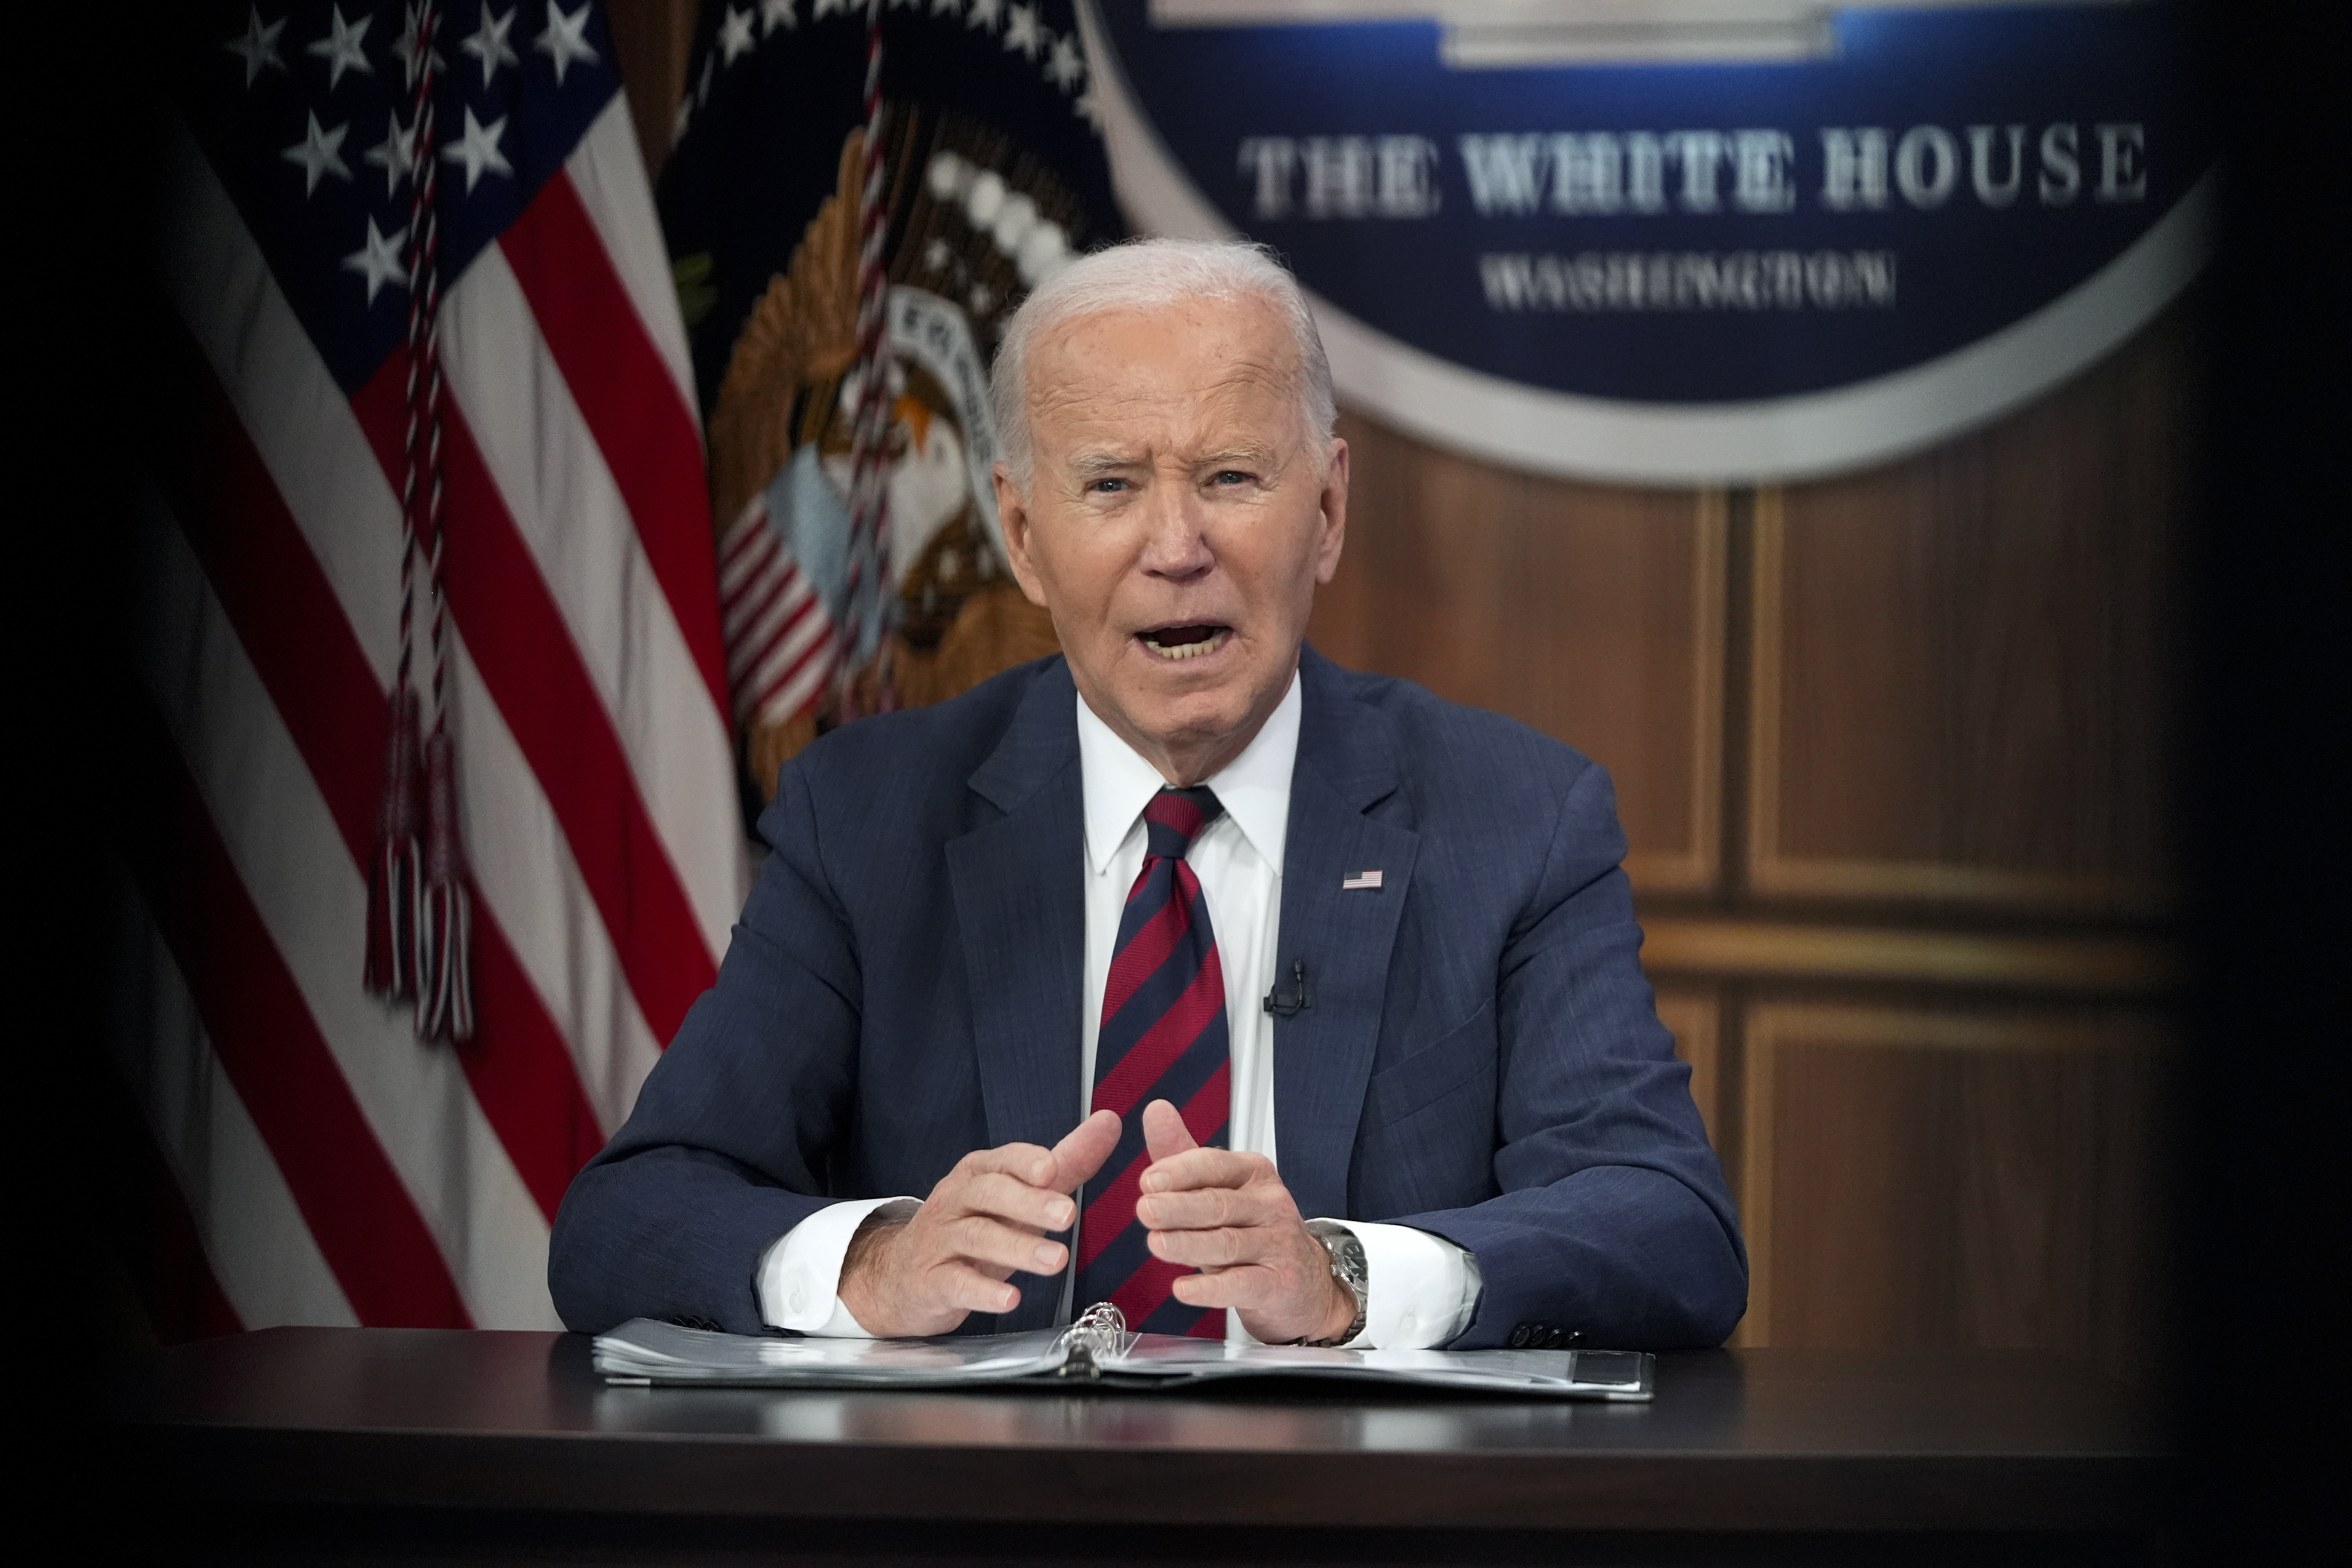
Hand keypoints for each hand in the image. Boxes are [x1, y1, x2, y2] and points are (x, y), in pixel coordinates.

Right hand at [839, 1110, 1119, 1336]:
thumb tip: (1109, 1123)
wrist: (903, 1275)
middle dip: (1029, 1203)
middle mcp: (956, 1199)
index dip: (1026, 1163)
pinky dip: (983, 1291)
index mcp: (979, 1173)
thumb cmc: (972, 1228)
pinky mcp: (931, 1280)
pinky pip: (956, 1282)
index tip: (1052, 1169)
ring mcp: (940, 1240)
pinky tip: (1010, 1299)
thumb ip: (1065, 1163)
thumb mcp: (1019, 1195)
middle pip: (990, 1194)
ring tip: (1057, 1261)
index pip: (1003, 1161)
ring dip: (1018, 1249)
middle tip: (1067, 1216)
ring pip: (977, 1237)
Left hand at [1133, 1099, 1358, 1345]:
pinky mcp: (1279, 1283)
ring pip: (1228, 1243)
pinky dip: (1210, 1288)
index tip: (1148, 1180)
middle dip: (1178, 1207)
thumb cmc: (1254, 1230)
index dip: (1180, 1172)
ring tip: (1156, 1244)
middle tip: (1145, 1210)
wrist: (1304, 1280)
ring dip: (1188, 1244)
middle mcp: (1269, 1204)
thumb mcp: (1220, 1189)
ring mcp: (1278, 1244)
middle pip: (1219, 1204)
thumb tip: (1156, 1110)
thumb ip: (1183, 1154)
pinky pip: (1241, 1284)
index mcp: (1253, 1174)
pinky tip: (1183, 1289)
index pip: (1214, 1165)